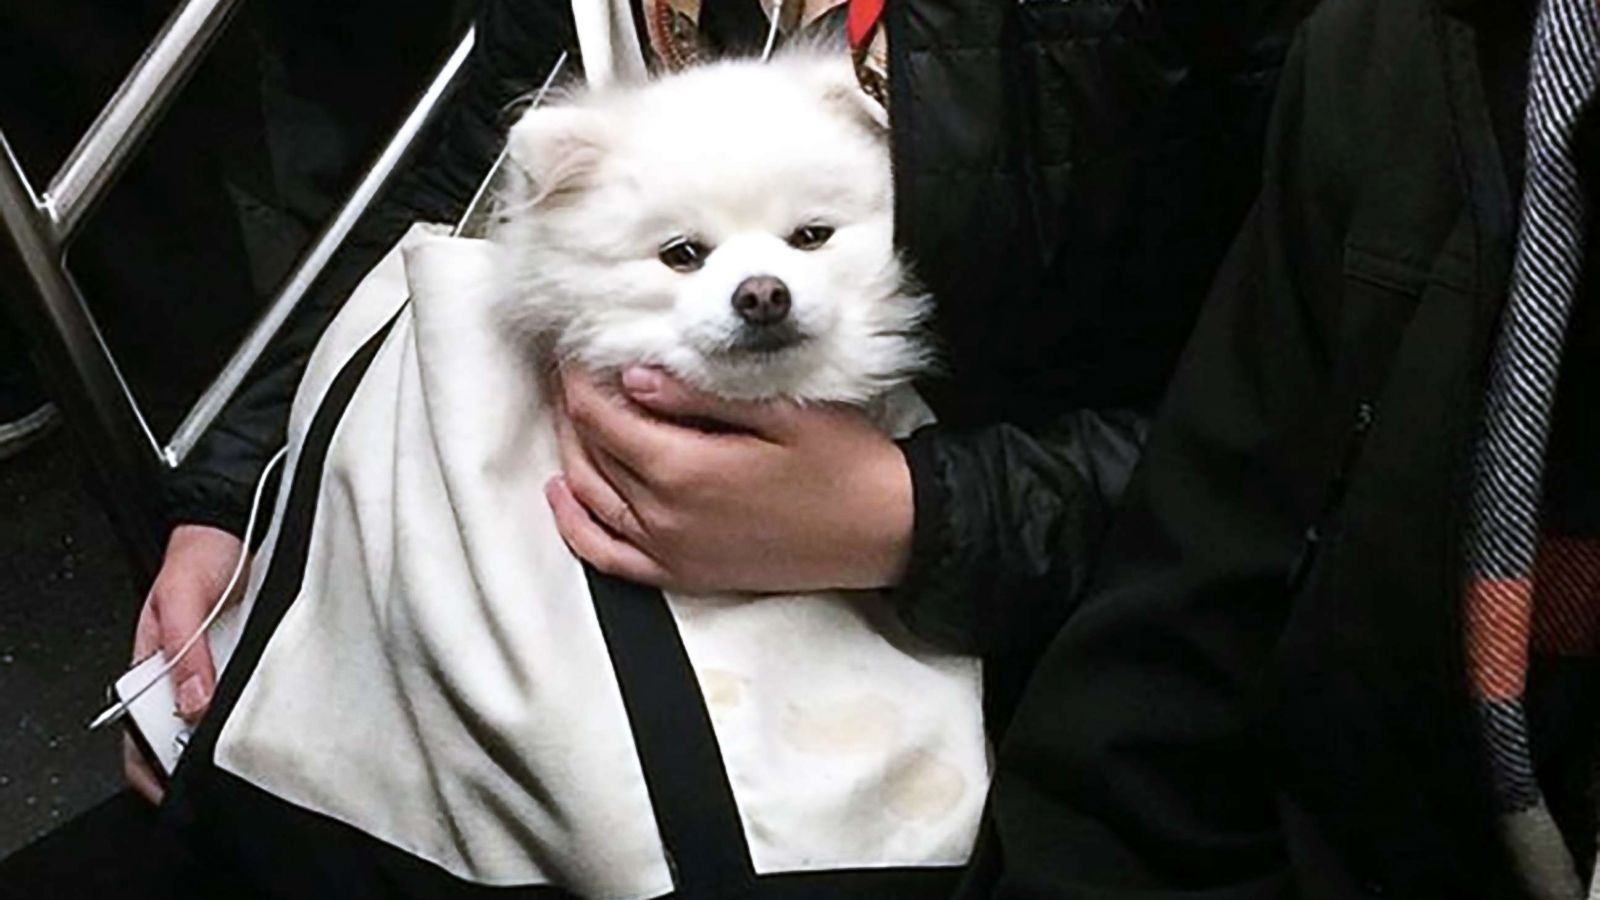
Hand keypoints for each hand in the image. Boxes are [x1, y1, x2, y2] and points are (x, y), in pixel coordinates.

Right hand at [123, 523, 244, 803]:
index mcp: (152, 666)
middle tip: (232, 760)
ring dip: (242, 728)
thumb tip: (192, 701)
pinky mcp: (252, 657)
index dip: (155, 766)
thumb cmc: (197, 557)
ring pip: (229, 714)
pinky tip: (281, 708)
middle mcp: (187, 673)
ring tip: (261, 738)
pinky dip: (268, 700)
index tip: (177, 785)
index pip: (141, 734)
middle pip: (189, 731)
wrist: (234, 527)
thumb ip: (184, 650)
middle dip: (206, 751)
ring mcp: (221, 668)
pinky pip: (259, 688)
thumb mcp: (181, 599)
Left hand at [547, 366, 913, 593]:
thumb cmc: (844, 466)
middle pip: (590, 454)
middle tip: (571, 373)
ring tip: (570, 415)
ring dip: (571, 453)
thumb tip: (635, 377)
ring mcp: (673, 552)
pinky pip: (610, 556)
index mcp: (686, 470)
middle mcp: (666, 518)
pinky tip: (565, 498)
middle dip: (573, 408)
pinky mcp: (686, 574)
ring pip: (591, 498)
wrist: (885, 532)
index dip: (580, 380)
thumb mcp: (779, 413)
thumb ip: (698, 396)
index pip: (603, 417)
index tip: (576, 352)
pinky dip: (577, 527)